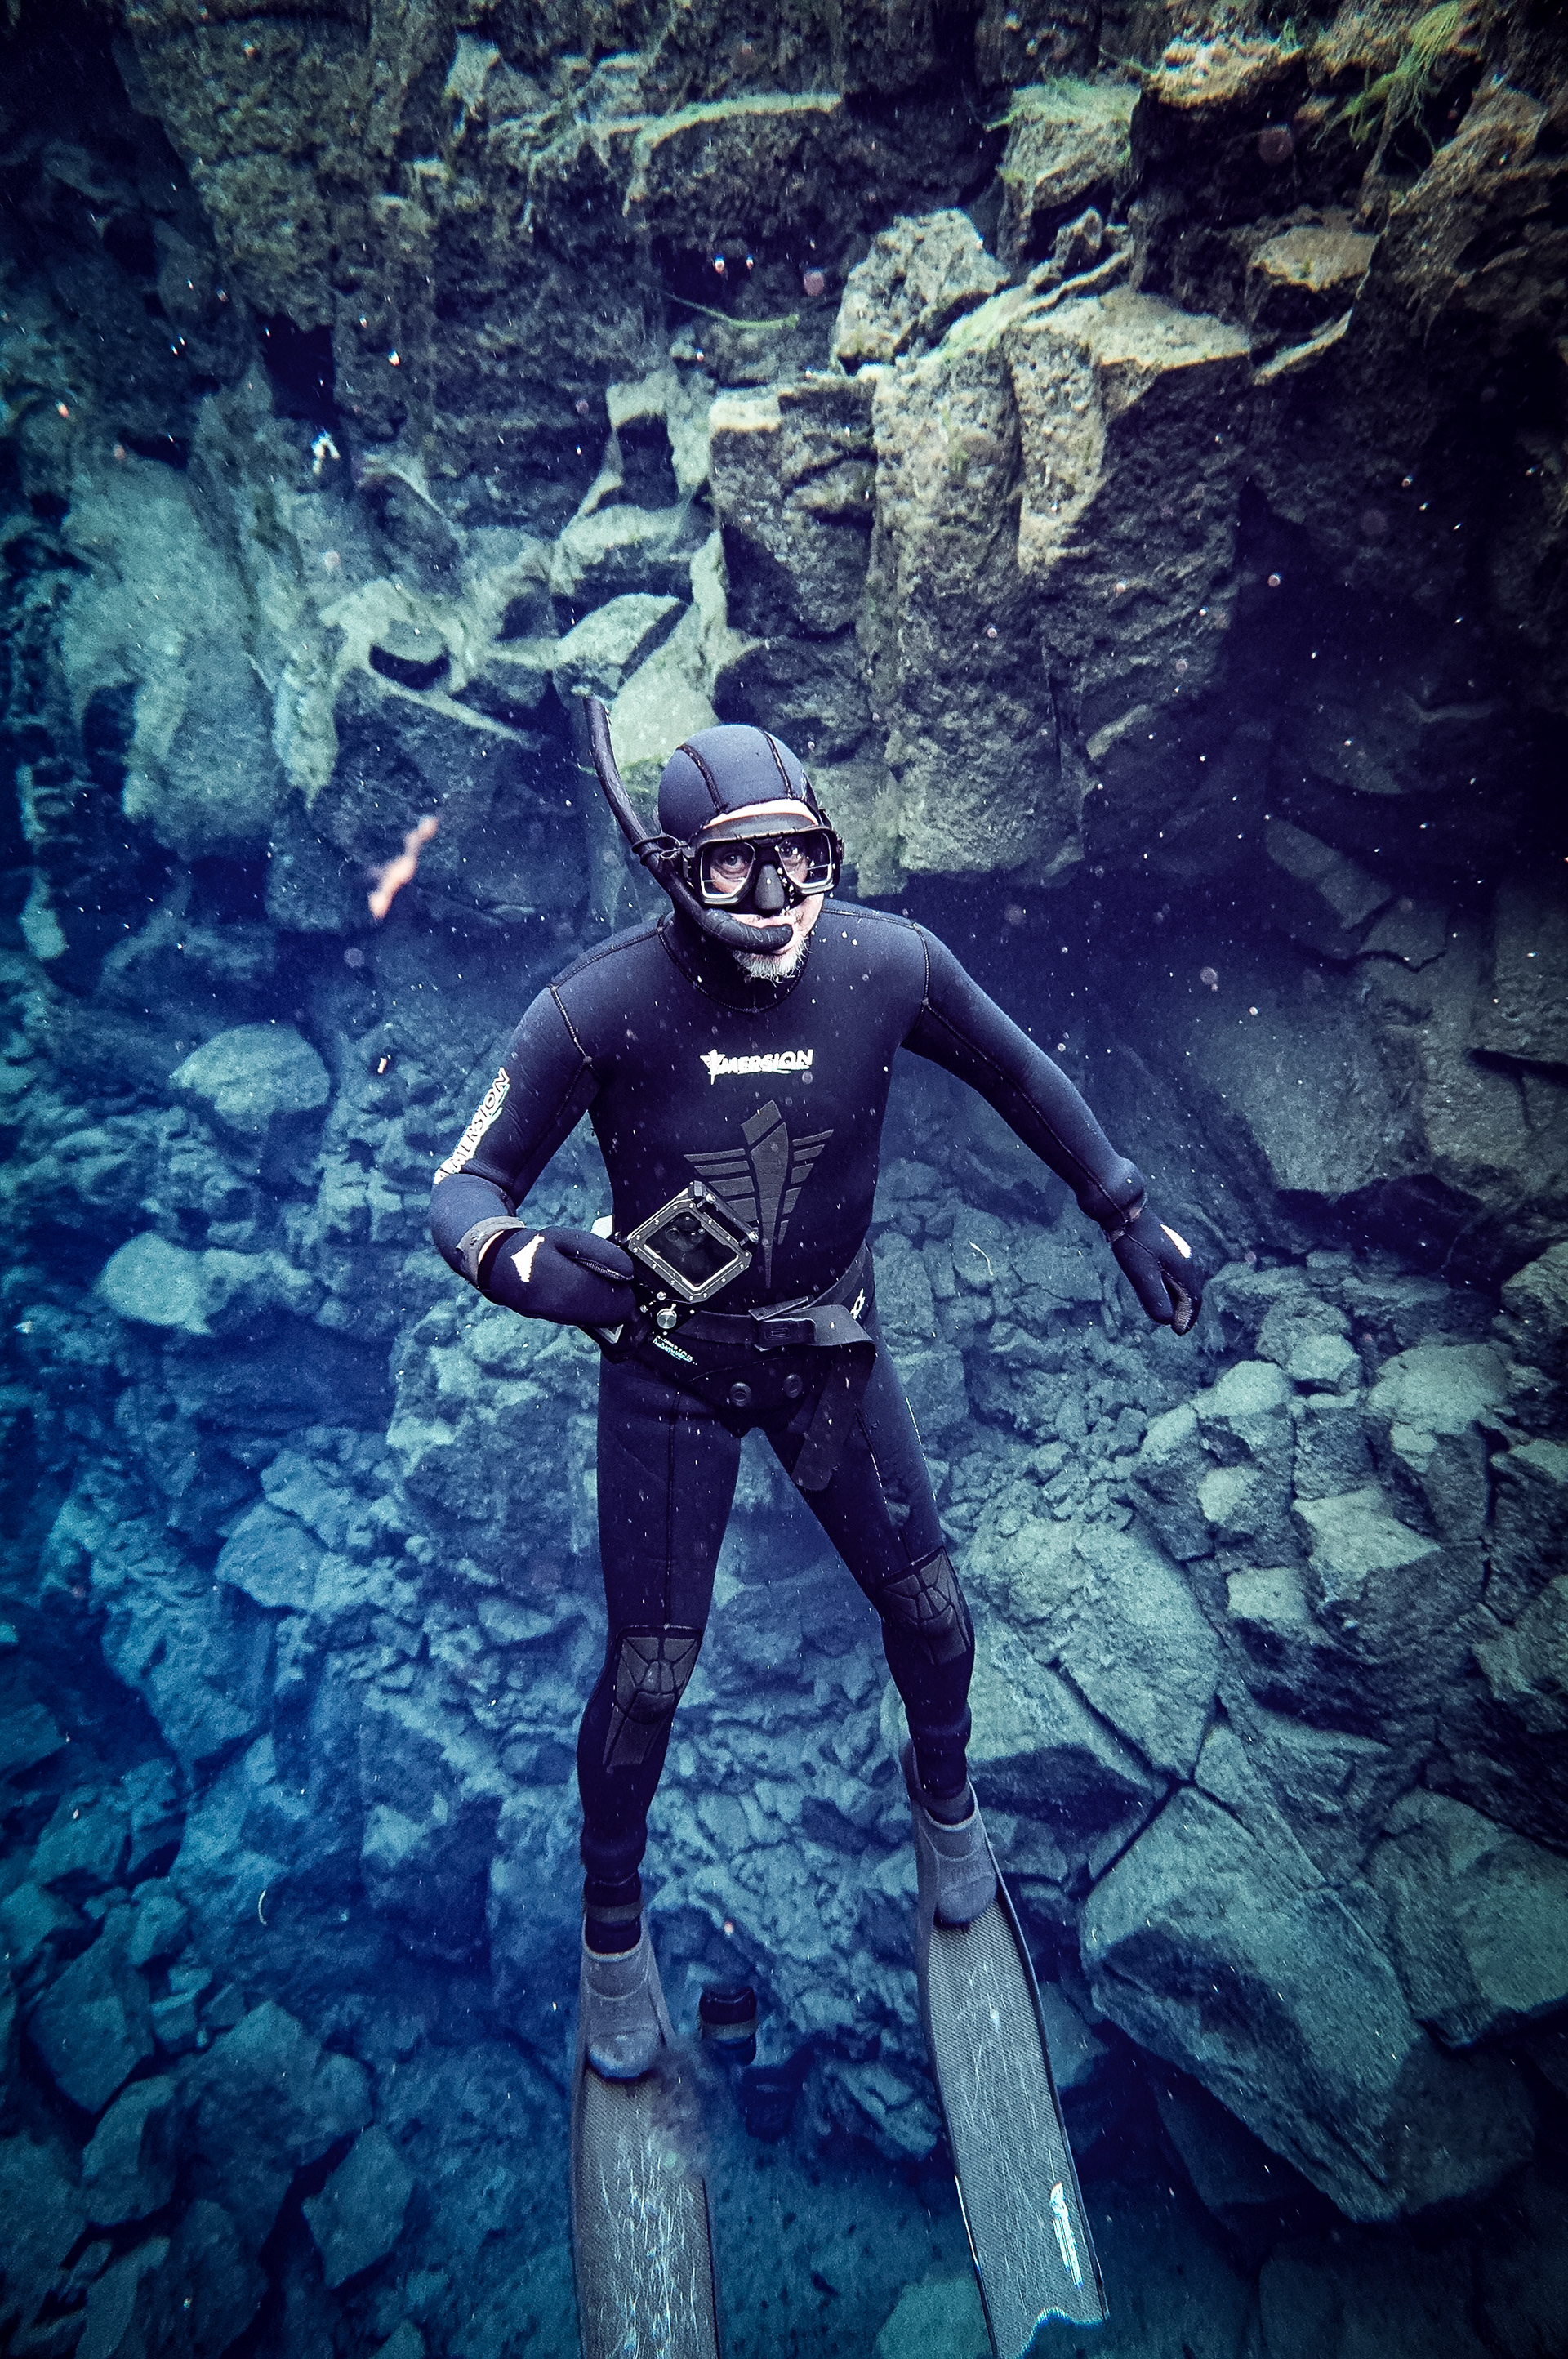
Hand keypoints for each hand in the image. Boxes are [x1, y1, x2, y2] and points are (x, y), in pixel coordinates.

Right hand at [483, 1227, 637, 1327]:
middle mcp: (556, 1306)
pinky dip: (594, 1311)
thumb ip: (599, 1253)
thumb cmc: (534, 1247)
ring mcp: (553, 1317)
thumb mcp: (566, 1238)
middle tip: (623, 1285)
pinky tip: (593, 1295)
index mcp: (560, 1281)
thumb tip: (628, 1273)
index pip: (607, 1297)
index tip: (630, 1281)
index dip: (625, 1293)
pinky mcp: (553, 1321)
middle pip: (604, 1315)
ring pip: (595, 1322)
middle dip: (619, 1303)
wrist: (497, 1265)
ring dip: (608, 1309)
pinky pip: (583, 1321)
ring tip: (607, 1287)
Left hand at [1108, 1205, 1201, 1335]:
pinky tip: (1160, 1288)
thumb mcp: (1142, 1273)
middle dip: (1184, 1309)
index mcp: (1184, 1267)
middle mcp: (1185, 1259)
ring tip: (1170, 1311)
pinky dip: (1171, 1285)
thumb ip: (1155, 1297)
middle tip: (1176, 1325)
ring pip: (1182, 1281)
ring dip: (1178, 1298)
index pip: (1193, 1299)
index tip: (1178, 1331)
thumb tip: (1167, 1321)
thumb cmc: (1134, 1242)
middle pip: (1190, 1291)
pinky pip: (1173, 1272)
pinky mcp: (1165, 1248)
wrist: (1125, 1211)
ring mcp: (1176, 1252)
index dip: (1187, 1317)